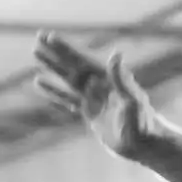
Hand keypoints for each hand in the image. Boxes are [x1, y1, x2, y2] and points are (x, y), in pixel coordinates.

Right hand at [33, 32, 161, 159]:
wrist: (144, 145)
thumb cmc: (143, 123)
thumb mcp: (132, 101)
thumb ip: (121, 80)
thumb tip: (116, 54)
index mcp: (108, 80)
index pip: (82, 60)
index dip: (65, 49)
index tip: (50, 37)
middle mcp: (100, 85)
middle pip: (72, 66)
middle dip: (55, 52)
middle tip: (38, 37)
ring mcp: (94, 98)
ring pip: (67, 79)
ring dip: (52, 67)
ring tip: (36, 55)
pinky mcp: (90, 113)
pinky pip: (67, 99)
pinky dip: (53, 91)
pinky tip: (40, 83)